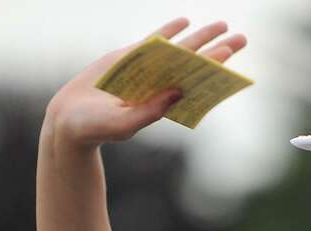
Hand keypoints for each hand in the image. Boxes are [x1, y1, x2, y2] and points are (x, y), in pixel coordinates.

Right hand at [44, 18, 246, 149]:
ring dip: (200, 37)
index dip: (212, 71)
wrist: (69, 119)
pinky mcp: (129, 58)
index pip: (195, 84)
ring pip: (178, 50)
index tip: (229, 60)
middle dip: (217, 50)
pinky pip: (153, 41)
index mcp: (164, 104)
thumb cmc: (97, 128)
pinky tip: (185, 21)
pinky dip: (168, 30)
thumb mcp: (124, 124)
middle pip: (195, 64)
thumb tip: (178, 92)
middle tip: (242, 39)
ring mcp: (146, 71)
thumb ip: (150, 111)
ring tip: (223, 25)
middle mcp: (161, 86)